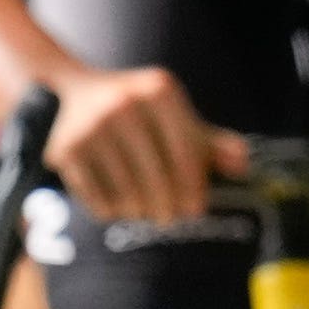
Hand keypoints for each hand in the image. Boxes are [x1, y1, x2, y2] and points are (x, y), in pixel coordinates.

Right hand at [44, 62, 220, 226]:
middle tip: (171, 218)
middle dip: (168, 206)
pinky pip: (97, 198)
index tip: (196, 210)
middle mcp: (124, 103)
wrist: (72, 91)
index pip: (185, 152)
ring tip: (144, 210)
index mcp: (159, 90)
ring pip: (127, 192)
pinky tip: (118, 207)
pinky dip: (111, 211)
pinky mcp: (65, 149)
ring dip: (140, 211)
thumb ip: (211, 142)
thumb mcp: (175, 117)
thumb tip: (243, 164)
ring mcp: (91, 126)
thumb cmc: (140, 111)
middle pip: (157, 177)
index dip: (194, 187)